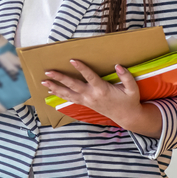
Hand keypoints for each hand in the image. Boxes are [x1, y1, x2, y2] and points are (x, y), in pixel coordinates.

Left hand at [43, 61, 161, 136]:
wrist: (126, 117)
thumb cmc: (129, 101)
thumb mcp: (132, 89)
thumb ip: (126, 77)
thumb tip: (118, 65)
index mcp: (102, 90)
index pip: (90, 77)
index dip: (81, 68)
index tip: (72, 60)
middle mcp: (92, 95)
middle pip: (73, 86)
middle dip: (60, 78)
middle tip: (48, 71)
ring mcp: (87, 101)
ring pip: (68, 94)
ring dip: (55, 87)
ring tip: (44, 82)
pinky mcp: (85, 104)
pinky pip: (70, 99)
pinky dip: (60, 94)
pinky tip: (51, 90)